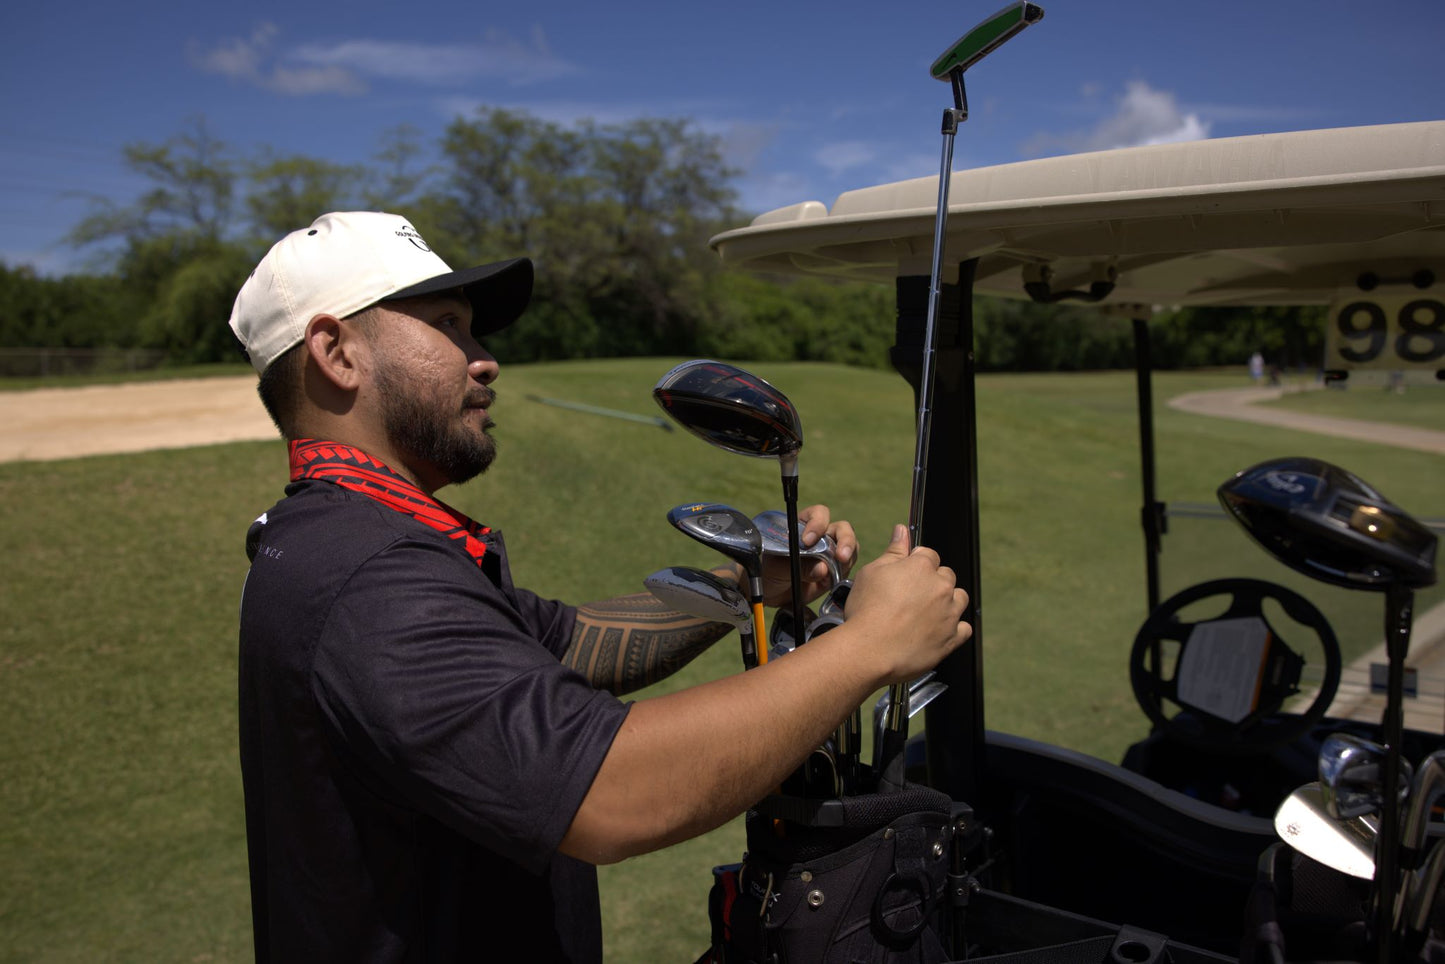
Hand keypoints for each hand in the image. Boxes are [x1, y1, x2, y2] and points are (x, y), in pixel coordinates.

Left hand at [759, 504, 856, 606]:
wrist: (771, 593)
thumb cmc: (770, 571)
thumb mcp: (777, 566)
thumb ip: (799, 566)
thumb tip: (822, 569)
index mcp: (804, 525)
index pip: (818, 514)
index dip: (817, 524)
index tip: (808, 541)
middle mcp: (821, 536)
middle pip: (842, 529)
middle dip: (845, 540)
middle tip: (841, 556)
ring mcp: (831, 553)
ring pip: (850, 548)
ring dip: (847, 559)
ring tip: (833, 573)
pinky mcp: (835, 570)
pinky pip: (847, 568)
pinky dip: (843, 573)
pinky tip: (828, 582)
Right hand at [841, 525, 970, 682]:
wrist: (869, 651)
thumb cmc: (866, 611)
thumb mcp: (872, 573)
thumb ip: (893, 551)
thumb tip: (902, 531)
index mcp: (922, 567)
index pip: (928, 555)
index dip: (915, 563)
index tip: (905, 574)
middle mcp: (941, 587)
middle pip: (946, 576)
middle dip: (933, 581)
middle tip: (911, 596)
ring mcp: (949, 614)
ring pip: (960, 598)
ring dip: (948, 601)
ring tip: (927, 612)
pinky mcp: (951, 639)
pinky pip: (964, 628)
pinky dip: (955, 628)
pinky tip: (938, 630)